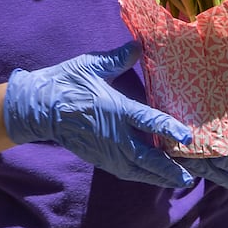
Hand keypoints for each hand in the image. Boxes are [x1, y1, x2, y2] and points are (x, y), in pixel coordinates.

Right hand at [3, 42, 193, 188]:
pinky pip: (125, 171)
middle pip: (148, 157)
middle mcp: (113, 135)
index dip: (170, 129)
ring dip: (158, 177)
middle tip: (189, 177)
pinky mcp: (98, 158)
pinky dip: (142, 176)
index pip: (149, 121)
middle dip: (170, 168)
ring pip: (137, 170)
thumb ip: (118, 59)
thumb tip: (138, 46)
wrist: (38, 108)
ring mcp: (106, 150)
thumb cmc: (66, 83)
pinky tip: (153, 177)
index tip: (188, 137)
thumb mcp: (91, 66)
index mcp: (115, 109)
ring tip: (177, 181)